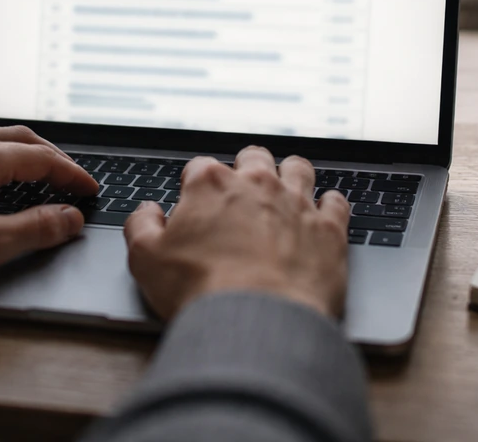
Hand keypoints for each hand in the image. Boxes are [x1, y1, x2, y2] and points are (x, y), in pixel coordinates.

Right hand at [124, 145, 349, 319]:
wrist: (257, 320)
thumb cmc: (202, 290)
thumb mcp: (146, 259)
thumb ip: (141, 226)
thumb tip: (146, 212)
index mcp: (210, 185)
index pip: (199, 168)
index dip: (194, 185)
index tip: (195, 202)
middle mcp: (256, 183)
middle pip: (253, 157)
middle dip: (246, 168)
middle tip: (241, 190)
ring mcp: (297, 202)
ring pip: (298, 168)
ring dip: (290, 174)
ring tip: (285, 189)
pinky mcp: (329, 229)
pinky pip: (336, 202)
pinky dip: (330, 204)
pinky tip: (324, 212)